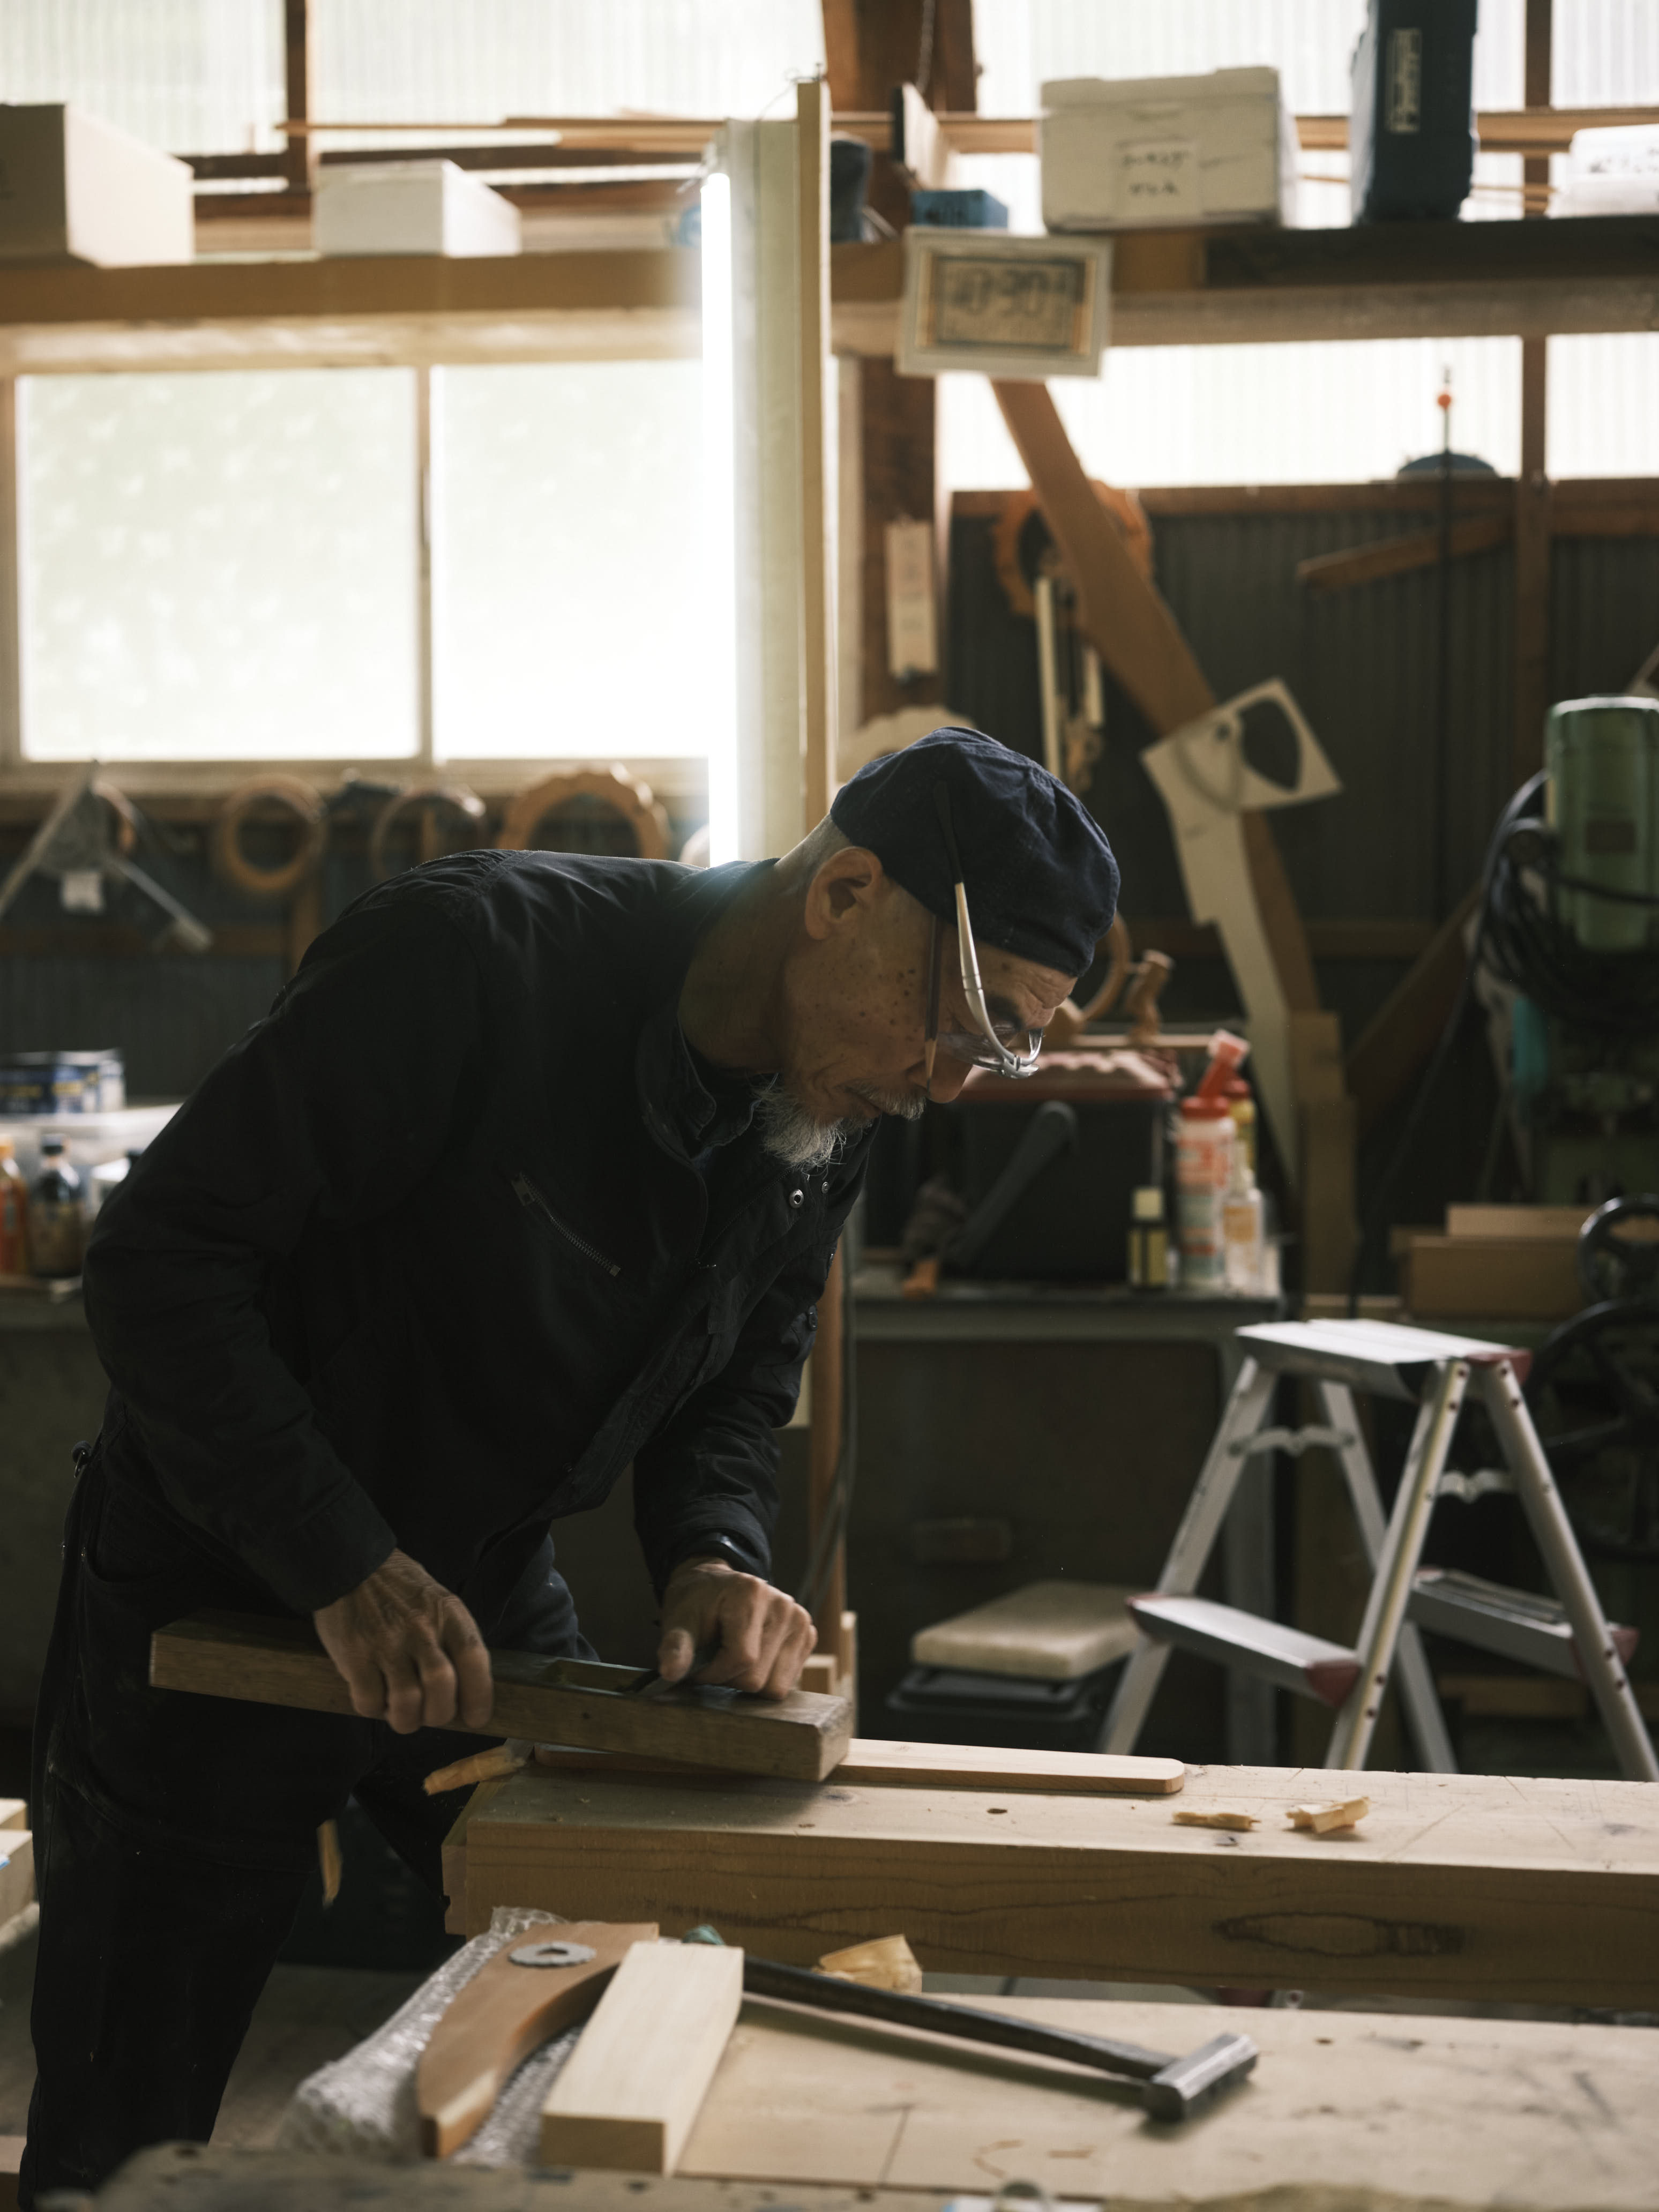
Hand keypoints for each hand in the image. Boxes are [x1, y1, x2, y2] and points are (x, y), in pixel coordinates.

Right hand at [314, 1548, 493, 1735]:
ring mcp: (386, 1641)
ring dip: (406, 1719)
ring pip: (406, 1702)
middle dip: (439, 1714)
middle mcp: (420, 1627)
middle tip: (431, 1714)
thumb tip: (465, 1692)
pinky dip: (374, 1709)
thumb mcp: (438, 1600)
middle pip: (442, 1688)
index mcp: (448, 1613)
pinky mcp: (353, 1654)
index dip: (480, 1696)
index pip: (474, 1658)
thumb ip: (452, 1638)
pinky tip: (375, 1697)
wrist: (351, 1564)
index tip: (476, 1718)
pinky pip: (368, 1701)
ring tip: (402, 1713)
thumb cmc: (399, 1588)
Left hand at [657, 1556, 815, 1699]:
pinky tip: (752, 1658)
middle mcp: (784, 1605)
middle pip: (759, 1677)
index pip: (741, 1658)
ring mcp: (799, 1621)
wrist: (714, 1588)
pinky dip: (765, 1679)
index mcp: (752, 1594)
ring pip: (776, 1686)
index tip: (698, 1666)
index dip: (714, 1673)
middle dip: (729, 1679)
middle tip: (713, 1662)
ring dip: (748, 1682)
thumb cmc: (696, 1604)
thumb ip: (676, 1645)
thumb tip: (670, 1673)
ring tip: (732, 1659)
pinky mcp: (807, 1636)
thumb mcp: (679, 1619)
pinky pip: (787, 1682)